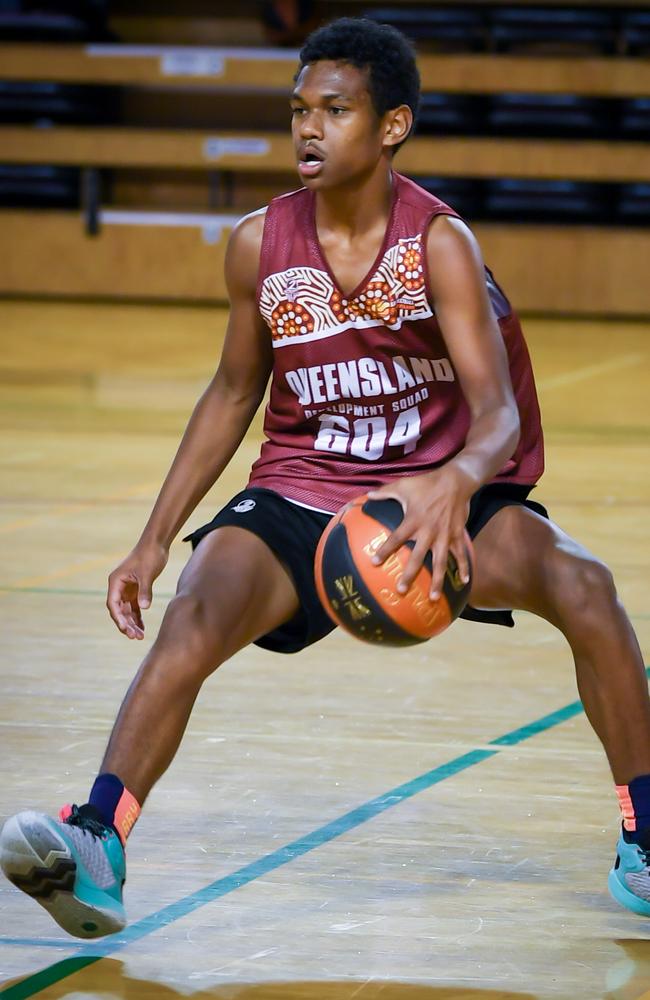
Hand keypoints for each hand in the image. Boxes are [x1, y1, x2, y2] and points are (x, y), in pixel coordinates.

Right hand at [106, 541, 167, 638]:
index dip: (118, 618)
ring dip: (132, 623)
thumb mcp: (147, 573)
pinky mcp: (136, 589)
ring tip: (140, 636)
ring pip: (127, 611)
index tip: (125, 629)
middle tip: (135, 637)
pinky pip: (135, 607)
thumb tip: (144, 608)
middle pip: (119, 610)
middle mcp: (119, 586)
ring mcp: (127, 589)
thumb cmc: (149, 555)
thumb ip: (145, 591)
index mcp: (116, 581)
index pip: (113, 604)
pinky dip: (138, 617)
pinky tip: (142, 628)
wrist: (157, 544)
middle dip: (126, 624)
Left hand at [367, 465, 473, 599]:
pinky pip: (461, 554)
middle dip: (409, 575)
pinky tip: (463, 582)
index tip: (374, 562)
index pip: (396, 538)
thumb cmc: (426, 483)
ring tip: (432, 598)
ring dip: (437, 581)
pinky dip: (463, 567)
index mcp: (413, 521)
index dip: (385, 550)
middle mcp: (428, 532)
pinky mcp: (457, 535)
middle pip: (417, 558)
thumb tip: (367, 495)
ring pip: (440, 562)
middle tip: (401, 590)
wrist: (455, 481)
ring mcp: (444, 536)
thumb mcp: (403, 485)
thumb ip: (385, 492)